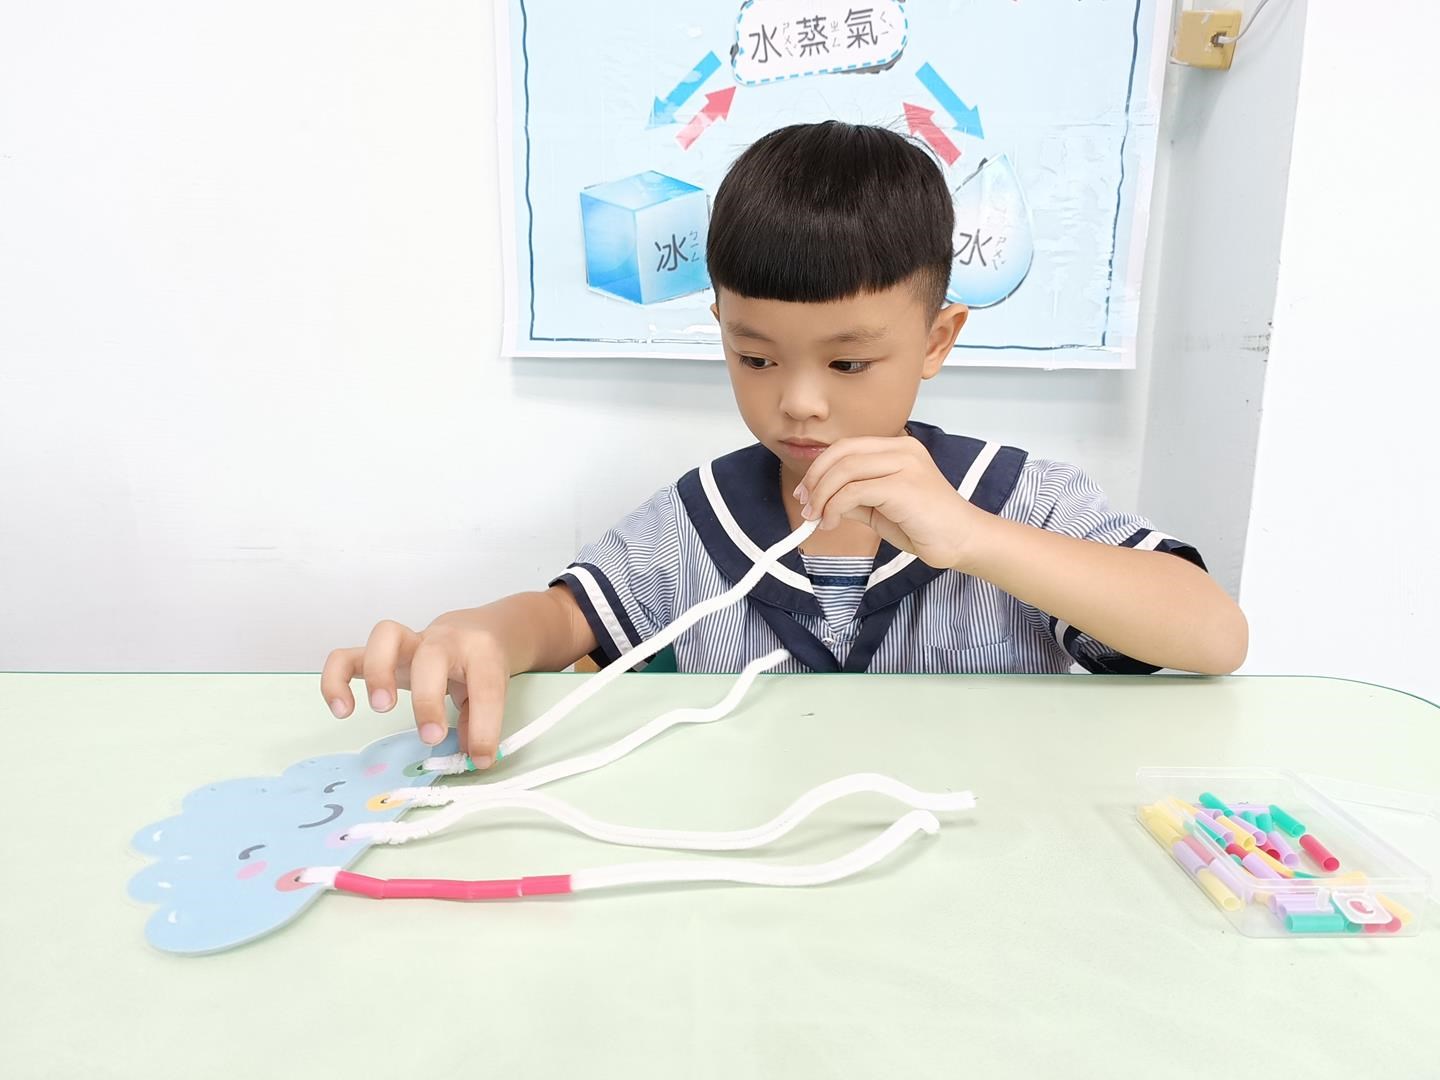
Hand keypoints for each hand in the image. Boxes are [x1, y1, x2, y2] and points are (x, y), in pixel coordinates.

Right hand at [320, 616, 509, 767]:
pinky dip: (336, 680)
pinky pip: (346, 656)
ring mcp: (408, 641)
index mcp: (480, 652)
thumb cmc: (478, 665)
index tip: (481, 756)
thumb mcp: (492, 691)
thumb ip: (481, 722)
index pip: (485, 688)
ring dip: (378, 673)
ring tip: (380, 708)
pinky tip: (342, 710)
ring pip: (385, 636)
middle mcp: (442, 640)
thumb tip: (472, 757)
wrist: (473, 630)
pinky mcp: (378, 652)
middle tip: (430, 738)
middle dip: (428, 699)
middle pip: (432, 657)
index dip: (484, 727)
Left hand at [794, 435, 989, 569]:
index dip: (820, 467)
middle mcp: (902, 449)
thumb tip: (821, 501)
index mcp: (898, 448)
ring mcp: (904, 464)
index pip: (848, 447)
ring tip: (816, 518)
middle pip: (842, 452)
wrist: (962, 541)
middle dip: (816, 479)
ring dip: (821, 496)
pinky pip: (854, 492)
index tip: (806, 492)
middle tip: (805, 505)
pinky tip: (831, 522)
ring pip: (845, 470)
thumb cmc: (926, 526)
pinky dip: (834, 507)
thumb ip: (854, 498)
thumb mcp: (880, 508)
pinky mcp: (903, 486)